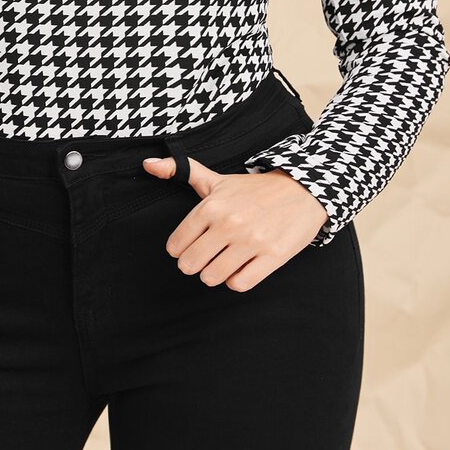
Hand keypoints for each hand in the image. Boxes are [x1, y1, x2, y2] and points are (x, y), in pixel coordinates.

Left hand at [141, 155, 328, 290]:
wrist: (302, 190)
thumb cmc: (253, 189)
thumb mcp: (216, 179)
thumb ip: (182, 170)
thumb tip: (147, 164)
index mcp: (211, 205)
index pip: (177, 245)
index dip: (181, 249)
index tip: (191, 245)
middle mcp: (229, 223)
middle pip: (191, 265)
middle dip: (195, 264)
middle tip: (206, 256)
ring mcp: (251, 241)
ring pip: (213, 277)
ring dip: (215, 273)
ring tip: (223, 261)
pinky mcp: (272, 257)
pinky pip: (240, 284)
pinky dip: (237, 280)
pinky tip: (241, 266)